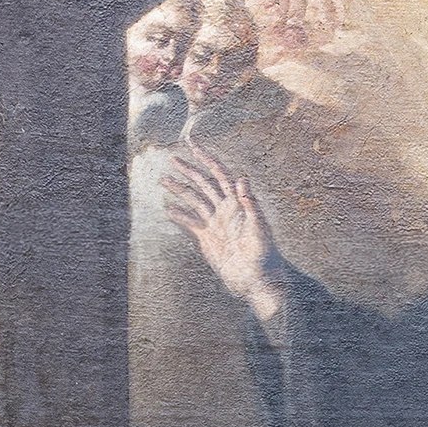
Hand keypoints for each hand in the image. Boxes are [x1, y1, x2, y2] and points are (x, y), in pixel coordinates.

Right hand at [163, 143, 285, 320]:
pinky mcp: (208, 238)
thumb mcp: (259, 228)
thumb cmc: (263, 255)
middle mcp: (226, 210)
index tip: (194, 146)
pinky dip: (179, 215)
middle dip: (189, 171)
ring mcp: (216, 223)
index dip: (208, 159)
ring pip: (195, 201)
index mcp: (238, 203)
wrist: (256, 280)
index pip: (221, 175)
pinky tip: (168, 209)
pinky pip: (191, 223)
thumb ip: (251, 204)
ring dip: (180, 190)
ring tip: (163, 180)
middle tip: (172, 159)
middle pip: (205, 184)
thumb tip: (242, 178)